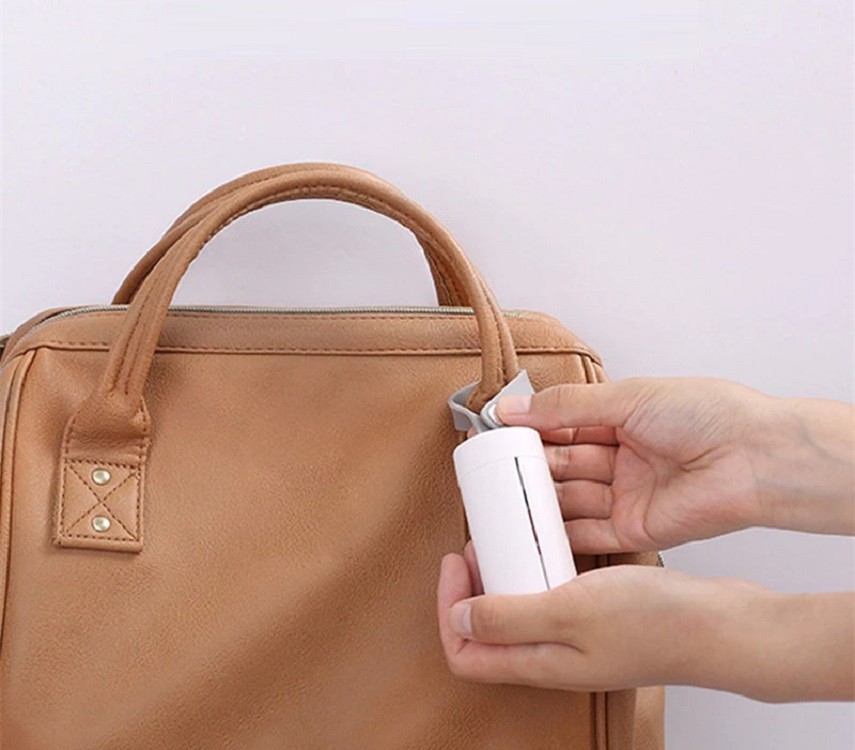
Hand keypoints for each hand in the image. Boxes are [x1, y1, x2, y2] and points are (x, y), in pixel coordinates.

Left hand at [437, 551, 854, 700]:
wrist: (721, 626)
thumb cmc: (655, 624)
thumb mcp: (570, 611)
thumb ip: (510, 617)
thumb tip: (458, 618)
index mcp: (539, 662)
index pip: (465, 655)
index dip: (448, 610)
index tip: (455, 562)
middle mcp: (553, 654)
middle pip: (488, 630)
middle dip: (472, 586)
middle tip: (479, 543)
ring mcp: (576, 637)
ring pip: (519, 609)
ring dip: (505, 574)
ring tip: (509, 537)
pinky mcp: (598, 617)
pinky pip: (551, 594)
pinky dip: (539, 568)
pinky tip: (549, 541)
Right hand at [496, 378, 853, 551]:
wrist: (752, 457)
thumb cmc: (706, 415)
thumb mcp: (626, 398)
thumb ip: (566, 406)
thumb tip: (513, 407)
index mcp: (621, 419)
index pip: (563, 425)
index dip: (530, 429)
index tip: (495, 432)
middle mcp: (622, 458)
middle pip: (563, 463)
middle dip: (530, 467)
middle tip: (491, 470)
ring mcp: (626, 495)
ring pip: (570, 499)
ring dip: (539, 500)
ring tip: (503, 500)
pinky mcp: (635, 529)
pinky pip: (589, 534)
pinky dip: (560, 534)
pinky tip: (532, 530)